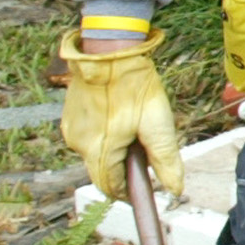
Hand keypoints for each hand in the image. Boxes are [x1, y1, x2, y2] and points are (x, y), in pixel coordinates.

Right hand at [61, 28, 184, 200]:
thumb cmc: (134, 85)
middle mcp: (78, 144)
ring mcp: (71, 130)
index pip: (111, 187)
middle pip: (103, 171)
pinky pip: (88, 137)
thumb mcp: (158, 123)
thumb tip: (175, 189)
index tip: (143, 191)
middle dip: (123, 169)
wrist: (109, 52)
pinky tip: (119, 118)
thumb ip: (165, 160)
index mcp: (99, 150)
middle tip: (143, 150)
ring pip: (95, 154)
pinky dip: (104, 136)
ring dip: (114, 151)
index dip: (128, 193)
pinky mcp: (69, 117)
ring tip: (133, 127)